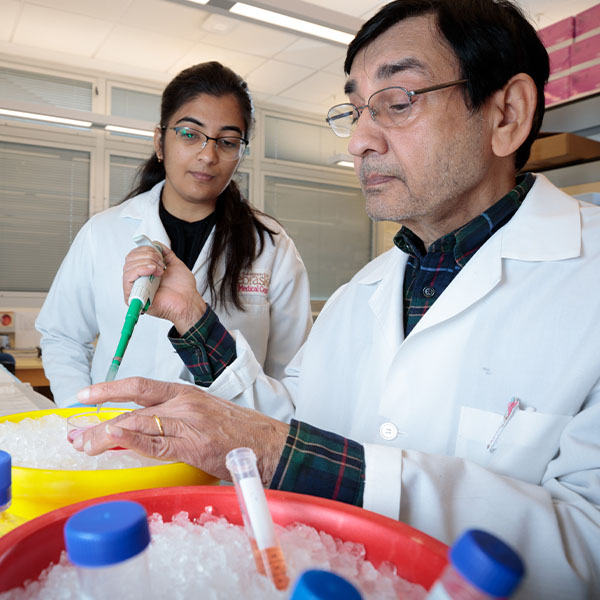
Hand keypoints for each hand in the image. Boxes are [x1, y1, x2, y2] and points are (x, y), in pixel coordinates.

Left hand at [73, 378, 288, 483]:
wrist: (269, 444)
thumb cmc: (239, 432)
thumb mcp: (205, 414)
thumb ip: (176, 417)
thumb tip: (144, 427)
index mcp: (187, 393)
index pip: (142, 386)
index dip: (111, 388)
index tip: (86, 394)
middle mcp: (185, 402)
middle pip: (134, 405)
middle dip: (101, 417)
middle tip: (76, 432)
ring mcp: (190, 422)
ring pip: (140, 423)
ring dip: (107, 435)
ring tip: (85, 445)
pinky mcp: (195, 444)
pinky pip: (157, 443)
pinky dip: (133, 441)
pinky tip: (115, 441)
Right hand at [122, 243, 206, 333]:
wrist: (188, 301)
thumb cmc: (183, 289)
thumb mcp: (174, 264)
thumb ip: (164, 253)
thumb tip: (155, 244)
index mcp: (146, 273)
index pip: (133, 256)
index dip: (144, 249)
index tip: (157, 251)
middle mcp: (139, 280)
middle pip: (129, 259)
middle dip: (147, 255)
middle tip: (161, 263)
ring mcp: (136, 288)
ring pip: (128, 267)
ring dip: (146, 263)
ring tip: (160, 270)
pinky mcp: (133, 297)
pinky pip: (127, 279)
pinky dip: (140, 270)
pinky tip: (152, 272)